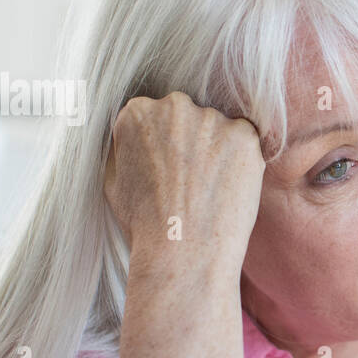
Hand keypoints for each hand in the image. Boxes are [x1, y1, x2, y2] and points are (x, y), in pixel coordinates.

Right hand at [103, 91, 263, 275]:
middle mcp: (173, 106)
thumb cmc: (144, 225)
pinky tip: (229, 187)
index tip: (167, 170)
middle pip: (186, 117)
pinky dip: (241, 160)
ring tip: (210, 190)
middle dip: (189, 142)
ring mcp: (210, 118)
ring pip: (217, 129)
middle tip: (191, 181)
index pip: (154, 116)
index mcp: (136, 113)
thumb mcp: (113, 180)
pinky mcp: (243, 135)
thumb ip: (123, 147)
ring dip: (216, 150)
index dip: (163, 146)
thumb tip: (132, 138)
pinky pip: (245, 141)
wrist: (183, 251)